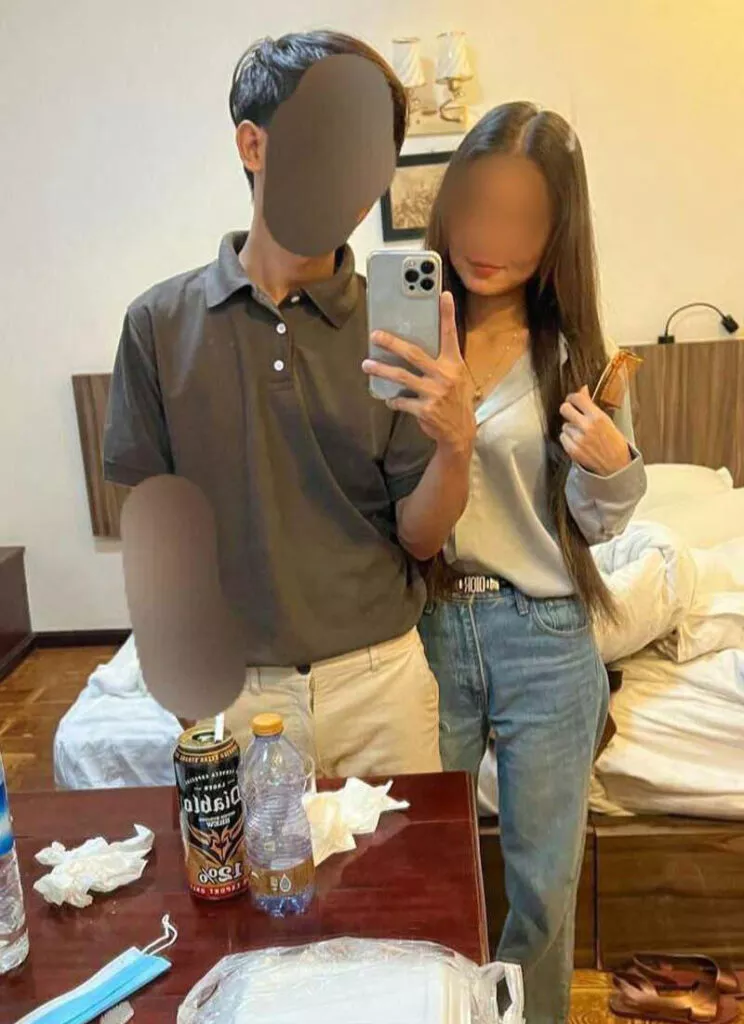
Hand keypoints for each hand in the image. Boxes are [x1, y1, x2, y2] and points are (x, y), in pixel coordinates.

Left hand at [362, 292, 475, 454]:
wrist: (460, 432)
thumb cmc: (455, 400)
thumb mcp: (456, 377)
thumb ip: (441, 362)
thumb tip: (413, 347)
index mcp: (454, 364)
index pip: (450, 335)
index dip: (447, 314)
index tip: (442, 294)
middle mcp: (445, 376)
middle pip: (414, 354)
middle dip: (392, 343)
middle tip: (375, 335)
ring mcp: (434, 393)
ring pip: (401, 377)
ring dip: (381, 370)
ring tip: (366, 365)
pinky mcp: (425, 410)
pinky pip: (402, 401)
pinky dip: (393, 400)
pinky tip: (389, 399)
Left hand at [559, 386, 631, 475]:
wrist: (616, 466)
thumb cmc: (614, 443)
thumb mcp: (606, 421)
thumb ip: (591, 406)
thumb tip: (583, 389)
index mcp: (598, 417)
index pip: (576, 398)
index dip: (572, 397)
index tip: (572, 400)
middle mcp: (587, 427)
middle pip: (564, 409)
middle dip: (567, 410)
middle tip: (572, 414)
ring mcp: (578, 439)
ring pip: (564, 425)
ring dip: (570, 428)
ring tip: (581, 434)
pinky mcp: (573, 450)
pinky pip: (563, 438)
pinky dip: (568, 439)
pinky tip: (578, 442)